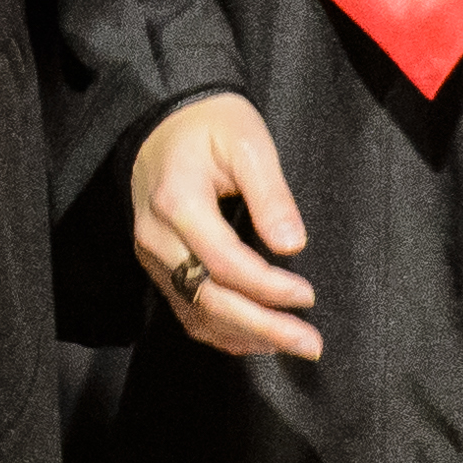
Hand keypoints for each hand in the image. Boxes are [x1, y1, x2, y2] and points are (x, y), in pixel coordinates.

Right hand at [131, 92, 321, 360]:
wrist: (165, 118)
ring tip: (291, 343)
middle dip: (263, 328)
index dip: (269, 288)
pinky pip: (186, 309)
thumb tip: (292, 245)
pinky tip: (256, 336)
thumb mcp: (249, 145)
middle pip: (209, 299)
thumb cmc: (211, 125)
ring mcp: (151, 253)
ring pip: (196, 312)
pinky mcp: (155, 262)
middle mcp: (156, 235)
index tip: (308, 295)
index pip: (226, 264)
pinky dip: (222, 330)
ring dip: (246, 335)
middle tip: (311, 344)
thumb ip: (271, 195)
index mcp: (177, 203)